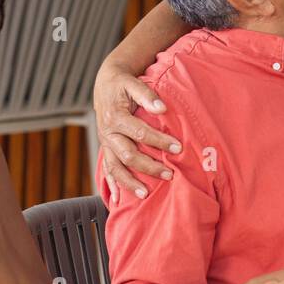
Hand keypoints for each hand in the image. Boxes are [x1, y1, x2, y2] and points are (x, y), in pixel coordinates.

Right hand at [93, 58, 180, 202]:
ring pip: (115, 167)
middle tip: (170, 174)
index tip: (178, 147)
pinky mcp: (106, 149)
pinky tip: (116, 200)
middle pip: (128, 154)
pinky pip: (107, 170)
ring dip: (130, 182)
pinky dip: (111, 185)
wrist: (105, 84)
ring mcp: (105, 143)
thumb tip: (162, 108)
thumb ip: (147, 95)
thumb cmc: (123, 84)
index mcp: (115, 117)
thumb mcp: (133, 83)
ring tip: (146, 194)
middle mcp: (108, 133)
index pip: (139, 133)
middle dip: (149, 167)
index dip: (159, 141)